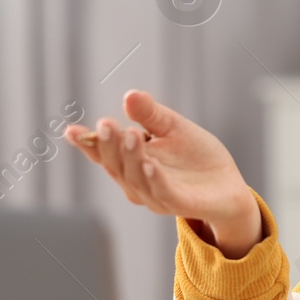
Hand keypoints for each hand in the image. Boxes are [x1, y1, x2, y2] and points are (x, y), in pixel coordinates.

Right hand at [65, 90, 262, 258]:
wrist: (228, 186)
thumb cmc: (196, 158)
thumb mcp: (174, 128)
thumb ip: (151, 115)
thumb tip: (130, 95)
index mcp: (131, 161)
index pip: (104, 153)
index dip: (87, 143)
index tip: (71, 130)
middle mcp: (136, 181)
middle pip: (115, 165)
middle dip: (109, 145)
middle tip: (107, 124)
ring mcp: (155, 195)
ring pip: (135, 178)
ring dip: (131, 157)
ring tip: (130, 134)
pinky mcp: (179, 204)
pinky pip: (162, 192)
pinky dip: (154, 179)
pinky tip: (151, 163)